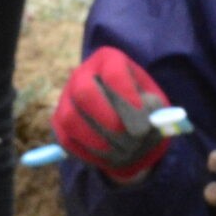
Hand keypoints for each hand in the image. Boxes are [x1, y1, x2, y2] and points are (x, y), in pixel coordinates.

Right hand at [49, 48, 172, 182]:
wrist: (128, 124)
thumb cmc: (143, 108)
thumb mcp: (155, 105)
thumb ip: (153, 112)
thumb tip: (145, 127)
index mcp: (110, 60)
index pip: (114, 72)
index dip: (128, 97)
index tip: (144, 121)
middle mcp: (82, 74)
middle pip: (84, 91)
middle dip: (108, 118)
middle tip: (131, 136)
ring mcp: (66, 98)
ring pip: (70, 119)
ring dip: (100, 140)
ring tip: (125, 150)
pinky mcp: (59, 123)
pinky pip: (67, 140)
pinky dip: (90, 153)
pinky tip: (111, 156)